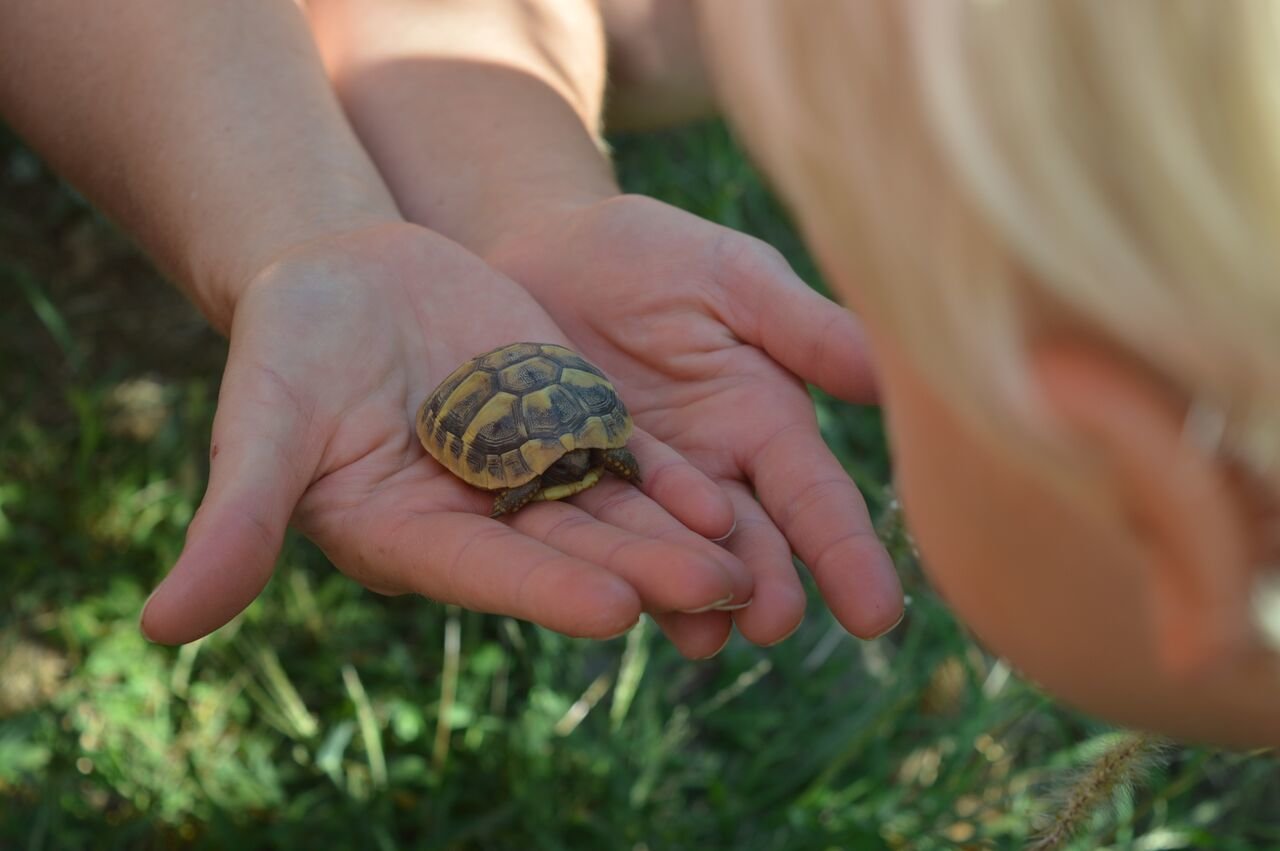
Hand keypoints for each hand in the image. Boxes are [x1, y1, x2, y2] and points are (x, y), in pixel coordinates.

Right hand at [140, 223, 751, 647]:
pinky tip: (726, 494)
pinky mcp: (566, 428)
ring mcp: (528, 476)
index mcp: (406, 536)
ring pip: (610, 513)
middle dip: (641, 570)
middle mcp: (477, 521)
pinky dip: (669, 477)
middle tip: (719, 591)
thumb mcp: (262, 425)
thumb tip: (164, 627)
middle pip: (566, 552)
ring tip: (748, 561)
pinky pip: (624, 458)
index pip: (483, 572)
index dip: (544, 589)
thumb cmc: (289, 347)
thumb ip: (238, 518)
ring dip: (676, 535)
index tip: (613, 609)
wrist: (348, 276)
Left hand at [485, 195, 904, 650]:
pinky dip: (618, 576)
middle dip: (768, 586)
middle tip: (775, 623)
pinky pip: (602, 544)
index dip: (847, 554)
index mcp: (766, 423)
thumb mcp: (733, 279)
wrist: (541, 251)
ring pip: (679, 558)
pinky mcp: (576, 495)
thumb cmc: (647, 254)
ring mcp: (646, 494)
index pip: (817, 499)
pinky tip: (624, 606)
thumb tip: (899, 375)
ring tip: (706, 634)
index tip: (877, 614)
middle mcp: (716, 473)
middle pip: (752, 544)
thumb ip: (805, 330)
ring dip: (695, 599)